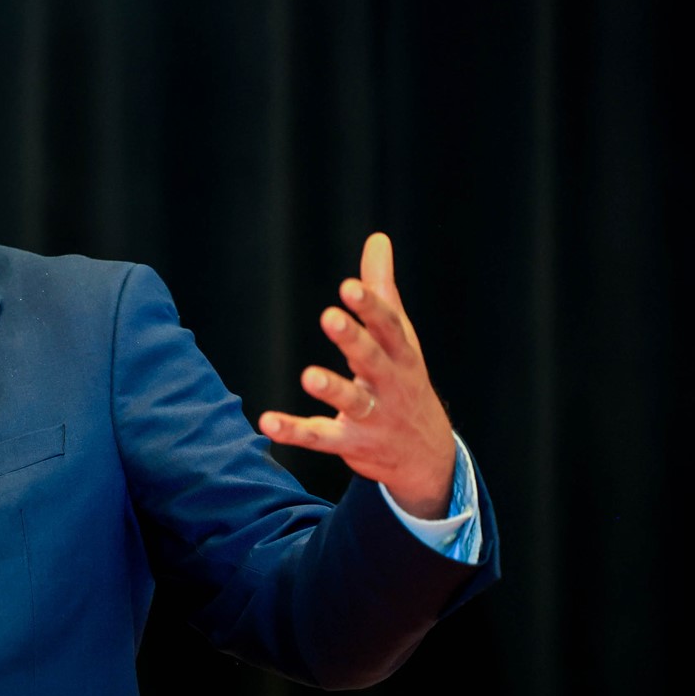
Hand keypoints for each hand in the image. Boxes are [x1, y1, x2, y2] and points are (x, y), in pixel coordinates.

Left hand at [258, 233, 455, 518]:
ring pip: (353, 401)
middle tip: (330, 317)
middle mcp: (391, 385)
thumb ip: (383, 290)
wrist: (427, 456)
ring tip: (309, 376)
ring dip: (332, 389)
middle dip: (353, 339)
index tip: (349, 286)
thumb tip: (377, 239)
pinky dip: (295, 431)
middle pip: (372, 359)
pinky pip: (321, 437)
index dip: (371, 307)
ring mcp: (373, 416)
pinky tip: (267, 422)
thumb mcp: (401, 337)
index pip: (389, 327)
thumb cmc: (405, 380)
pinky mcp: (351, 443)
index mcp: (402, 354)